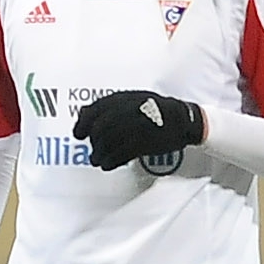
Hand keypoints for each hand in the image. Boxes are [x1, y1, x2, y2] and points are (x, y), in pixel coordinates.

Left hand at [72, 90, 205, 170]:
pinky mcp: (146, 141)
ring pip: (110, 142)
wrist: (185, 119)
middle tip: (93, 152)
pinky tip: (108, 165)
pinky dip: (111, 161)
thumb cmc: (156, 110)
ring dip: (100, 155)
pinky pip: (122, 153)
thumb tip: (83, 114)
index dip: (83, 124)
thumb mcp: (134, 100)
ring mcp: (139, 125)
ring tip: (98, 161)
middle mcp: (131, 109)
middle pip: (101, 129)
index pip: (96, 109)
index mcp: (126, 98)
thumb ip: (110, 106)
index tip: (78, 135)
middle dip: (94, 143)